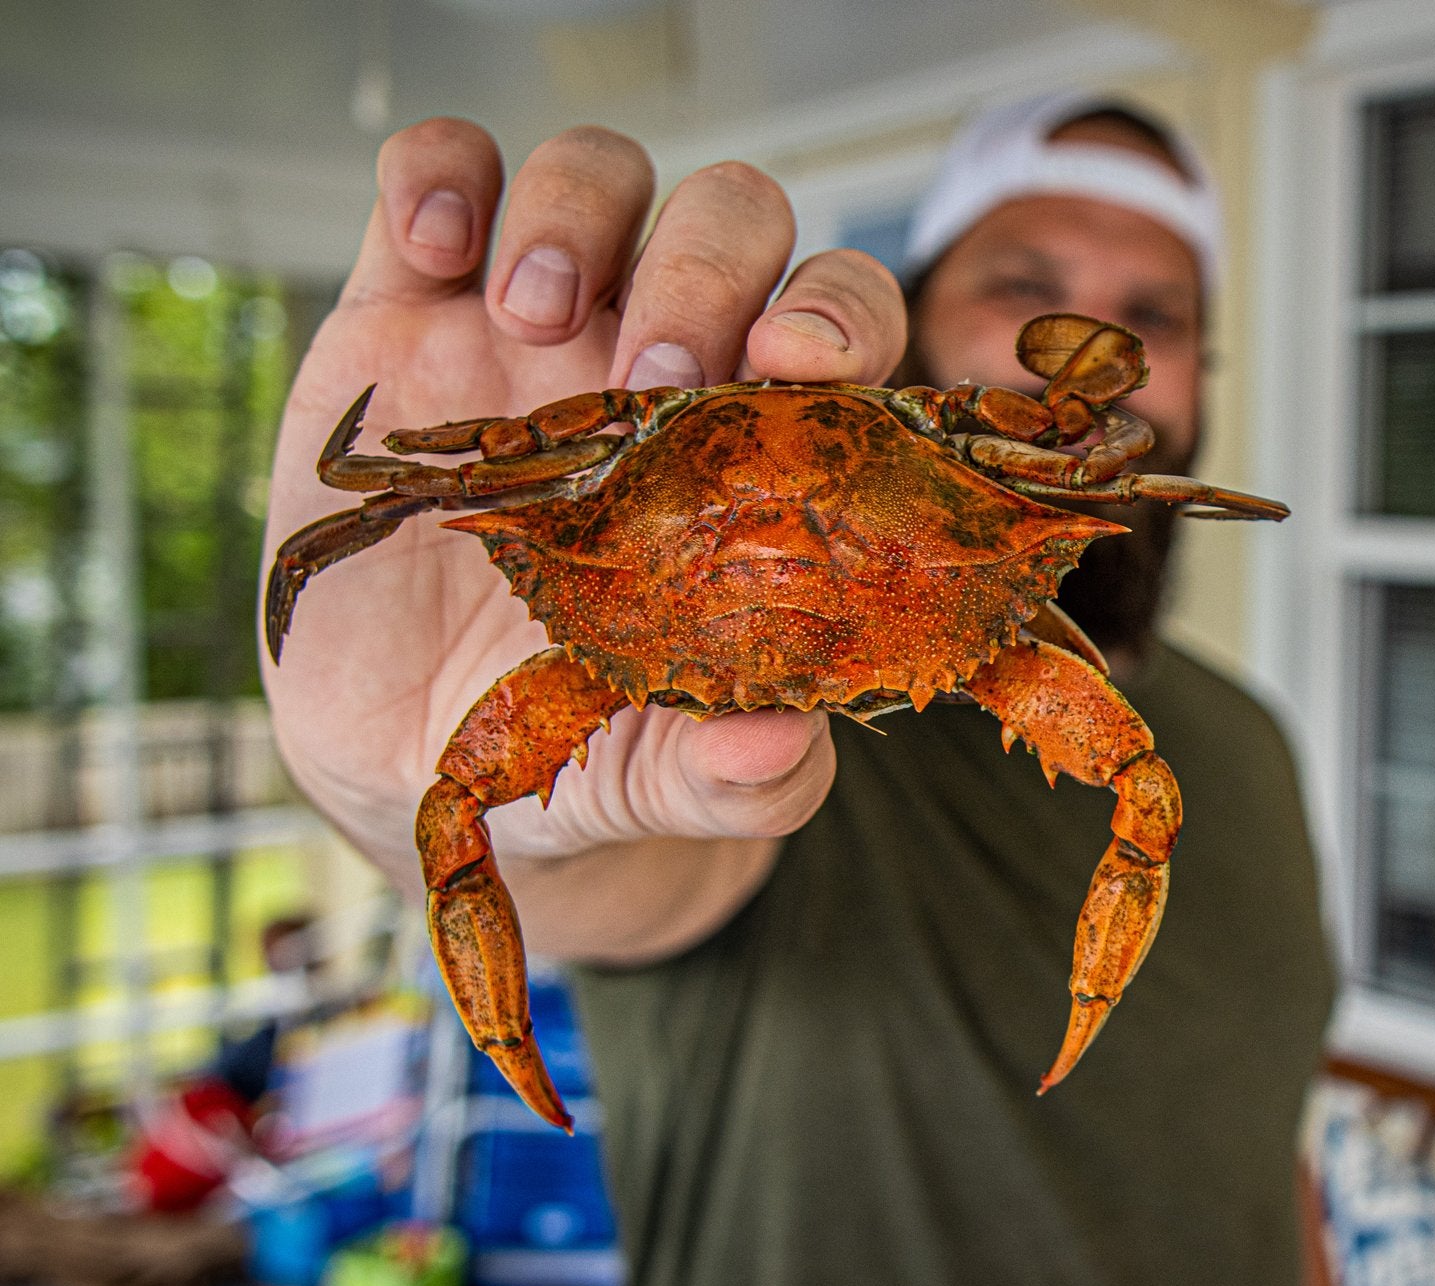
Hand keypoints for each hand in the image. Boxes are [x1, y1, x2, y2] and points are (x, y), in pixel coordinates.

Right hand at [260, 118, 905, 960]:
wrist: (415, 758)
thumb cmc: (583, 744)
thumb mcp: (662, 780)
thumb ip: (737, 780)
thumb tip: (776, 750)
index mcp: (758, 444)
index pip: (843, 325)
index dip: (838, 316)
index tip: (796, 366)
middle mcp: (663, 360)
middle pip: (734, 221)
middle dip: (707, 269)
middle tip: (647, 372)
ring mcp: (539, 323)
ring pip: (600, 174)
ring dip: (580, 211)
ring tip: (528, 312)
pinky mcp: (407, 310)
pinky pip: (439, 173)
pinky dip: (442, 173)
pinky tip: (436, 253)